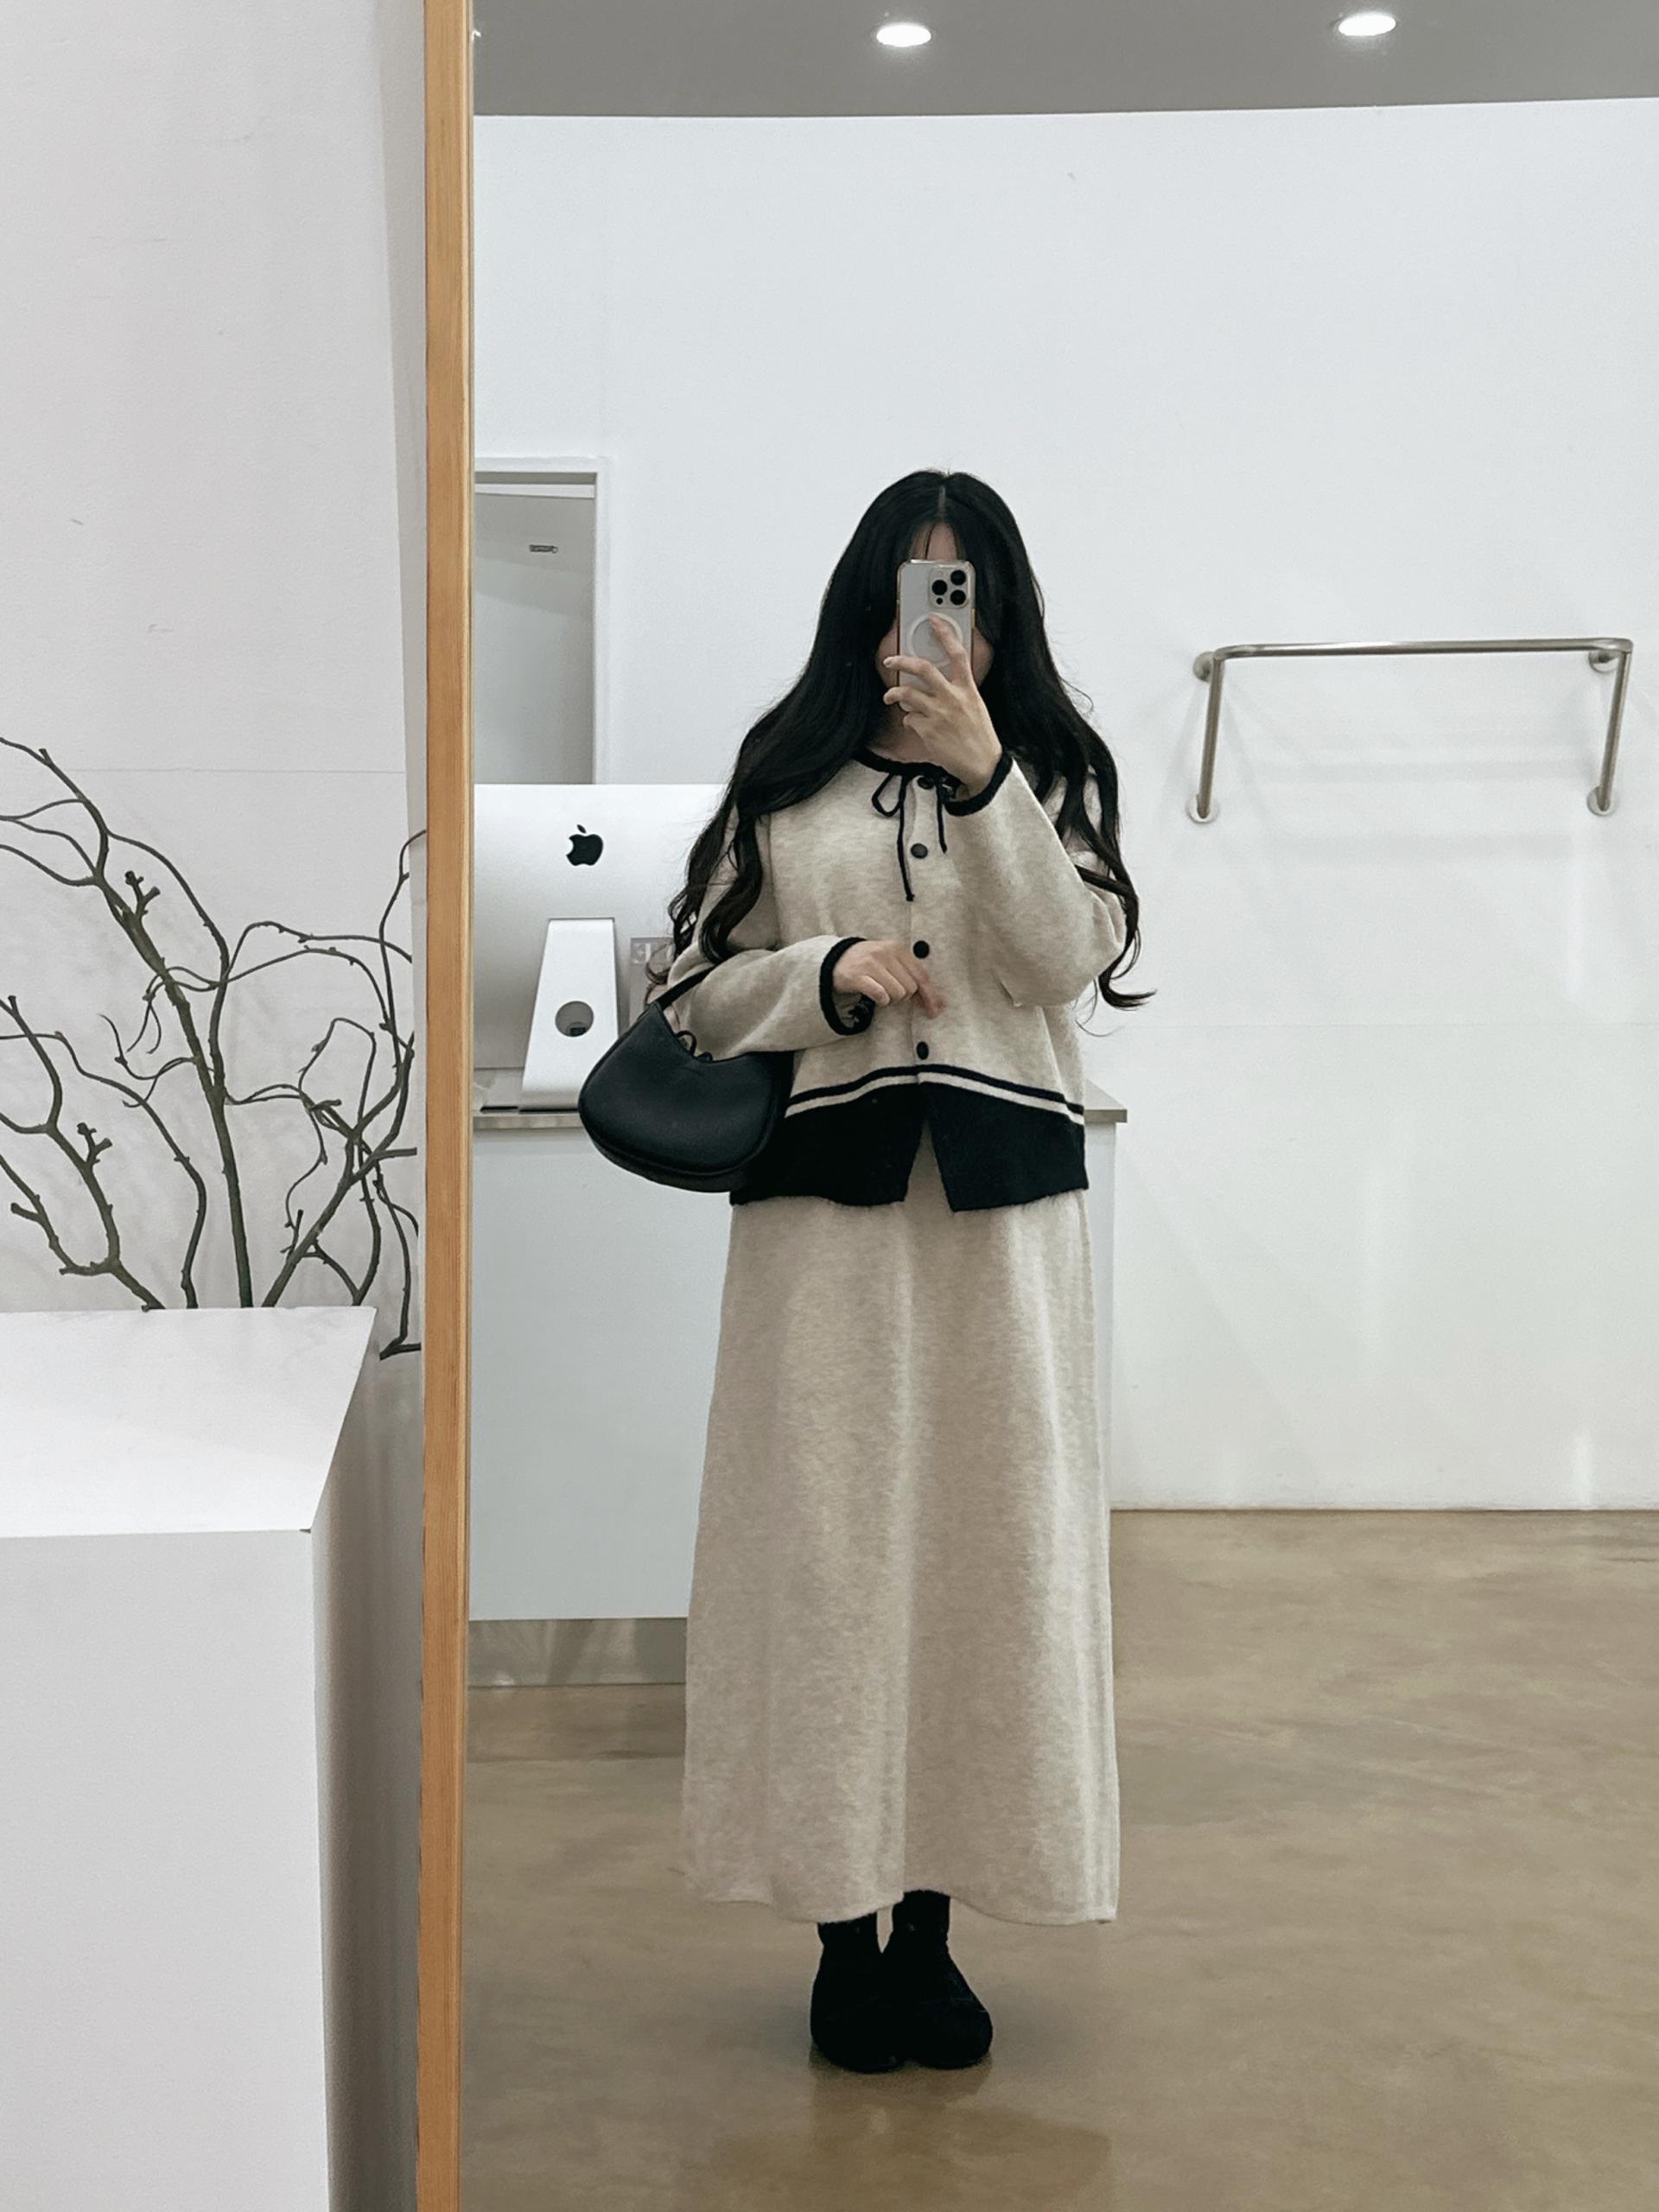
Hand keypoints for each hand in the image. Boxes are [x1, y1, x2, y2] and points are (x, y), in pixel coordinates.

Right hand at [831, 939, 945, 1016]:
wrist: (836, 959)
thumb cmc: (870, 963)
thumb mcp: (892, 962)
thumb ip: (913, 977)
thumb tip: (938, 1002)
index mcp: (898, 948)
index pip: (922, 976)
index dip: (930, 995)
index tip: (935, 1010)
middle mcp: (886, 953)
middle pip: (910, 988)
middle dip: (904, 996)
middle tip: (891, 992)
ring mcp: (871, 964)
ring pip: (897, 993)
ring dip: (891, 999)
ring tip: (881, 992)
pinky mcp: (858, 976)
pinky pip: (880, 995)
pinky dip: (881, 1000)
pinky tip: (875, 996)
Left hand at [881, 614, 1003, 792]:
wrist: (982, 764)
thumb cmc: (979, 737)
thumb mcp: (975, 707)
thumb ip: (957, 692)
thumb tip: (933, 686)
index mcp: (968, 689)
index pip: (958, 654)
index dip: (945, 634)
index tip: (934, 621)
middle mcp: (953, 697)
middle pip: (923, 669)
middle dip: (902, 661)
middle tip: (890, 660)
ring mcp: (939, 713)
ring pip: (907, 693)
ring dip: (894, 693)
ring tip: (890, 696)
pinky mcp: (927, 730)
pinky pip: (909, 719)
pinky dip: (910, 721)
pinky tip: (918, 727)